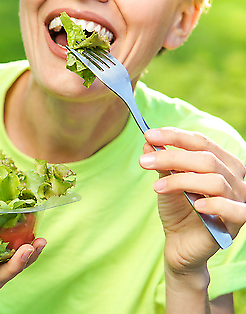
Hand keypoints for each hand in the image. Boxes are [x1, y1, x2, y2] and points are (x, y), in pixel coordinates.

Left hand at [139, 127, 245, 273]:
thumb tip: (149, 143)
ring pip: (216, 181)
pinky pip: (234, 210)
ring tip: (156, 187)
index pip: (202, 142)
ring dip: (181, 180)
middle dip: (171, 157)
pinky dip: (214, 204)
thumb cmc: (178, 210)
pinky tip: (195, 205)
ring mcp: (238, 201)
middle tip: (144, 161)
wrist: (179, 244)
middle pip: (207, 159)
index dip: (176, 136)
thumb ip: (162, 164)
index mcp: (222, 164)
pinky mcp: (235, 224)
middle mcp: (235, 179)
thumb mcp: (167, 183)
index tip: (148, 134)